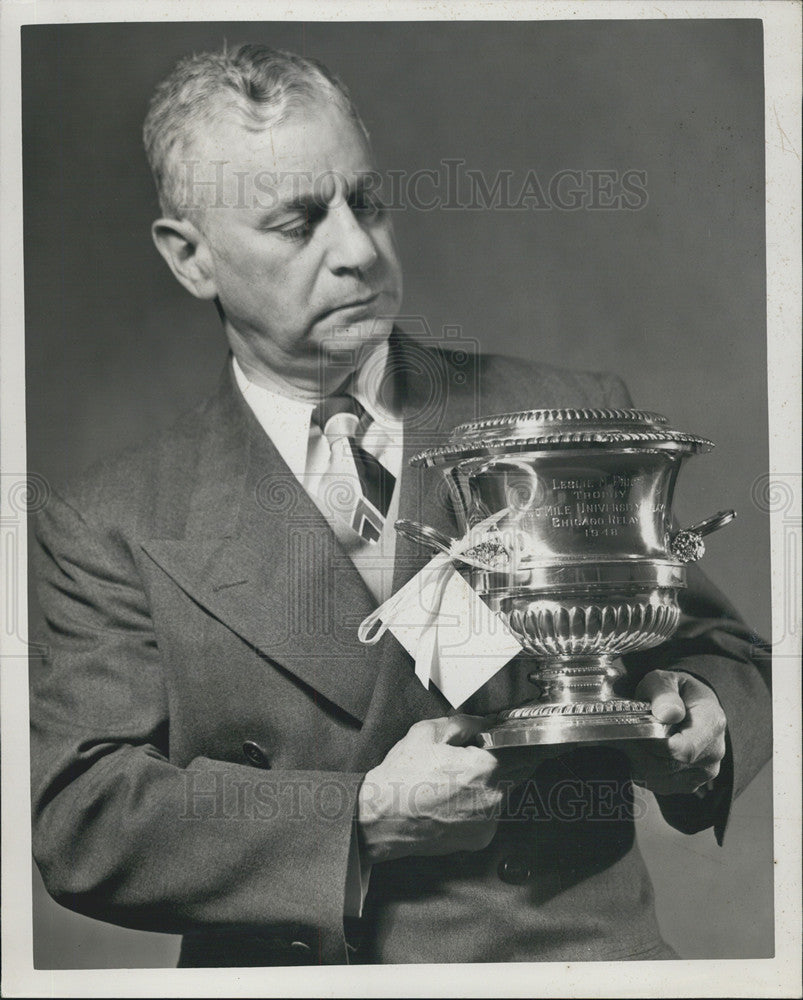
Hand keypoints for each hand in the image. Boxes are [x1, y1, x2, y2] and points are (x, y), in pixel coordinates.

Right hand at [356, 715, 544, 863]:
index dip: (537, 744)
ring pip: (501, 794)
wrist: (380, 819)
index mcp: (485, 768)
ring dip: (488, 786)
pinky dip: (478, 807)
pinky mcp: (479, 839)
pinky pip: (489, 815)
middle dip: (502, 762)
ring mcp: (488, 822)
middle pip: (515, 772)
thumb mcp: (428, 733)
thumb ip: (464, 724)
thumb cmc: (401, 778)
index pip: (528, 752)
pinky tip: (451, 801)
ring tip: (452, 782)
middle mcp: (493, 798)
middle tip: (472, 759)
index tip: (552, 740)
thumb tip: (483, 724)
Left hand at [622, 669, 726, 795]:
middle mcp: (714, 752)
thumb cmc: (675, 691)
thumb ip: (664, 693)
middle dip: (639, 751)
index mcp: (712, 723)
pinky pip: (660, 786)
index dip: (654, 744)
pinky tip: (644, 752)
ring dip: (639, 762)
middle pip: (667, 767)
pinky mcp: (691, 783)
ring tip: (636, 739)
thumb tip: (669, 714)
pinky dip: (645, 772)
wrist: (689, 704)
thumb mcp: (665, 680)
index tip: (638, 730)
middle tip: (626, 732)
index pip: (684, 750)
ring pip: (660, 780)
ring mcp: (704, 771)